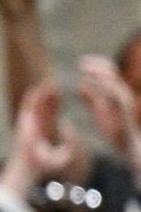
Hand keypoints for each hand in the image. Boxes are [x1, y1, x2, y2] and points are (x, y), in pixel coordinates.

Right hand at [1, 78, 77, 195]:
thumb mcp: (60, 159)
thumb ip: (68, 151)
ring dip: (43, 92)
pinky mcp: (23, 120)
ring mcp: (29, 121)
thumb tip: (71, 141)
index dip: (56, 103)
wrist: (28, 167)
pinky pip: (27, 104)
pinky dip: (33, 95)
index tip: (62, 94)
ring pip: (36, 102)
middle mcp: (36, 124)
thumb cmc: (42, 165)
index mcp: (44, 130)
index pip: (50, 113)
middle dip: (50, 94)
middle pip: (43, 105)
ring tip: (51, 81)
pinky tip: (41, 87)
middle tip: (57, 82)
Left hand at [79, 54, 140, 168]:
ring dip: (100, 76)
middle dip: (98, 66)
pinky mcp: (125, 115)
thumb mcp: (100, 112)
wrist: (131, 150)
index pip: (110, 73)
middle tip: (80, 63)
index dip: (97, 65)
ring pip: (115, 84)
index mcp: (118, 94)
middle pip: (113, 74)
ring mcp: (126, 105)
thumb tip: (80, 85)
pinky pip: (117, 99)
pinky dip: (105, 91)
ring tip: (85, 71)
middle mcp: (124, 96)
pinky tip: (88, 89)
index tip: (82, 61)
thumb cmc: (116, 131)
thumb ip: (92, 98)